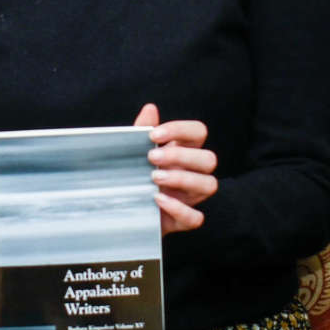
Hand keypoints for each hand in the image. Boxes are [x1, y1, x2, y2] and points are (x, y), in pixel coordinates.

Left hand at [133, 103, 216, 234]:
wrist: (120, 211)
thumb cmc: (132, 176)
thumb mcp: (132, 153)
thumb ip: (141, 131)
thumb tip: (150, 108)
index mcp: (183, 151)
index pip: (198, 132)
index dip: (181, 130)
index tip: (154, 136)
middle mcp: (192, 173)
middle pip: (209, 159)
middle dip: (181, 156)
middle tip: (151, 158)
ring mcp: (190, 198)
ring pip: (210, 185)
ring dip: (183, 179)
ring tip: (154, 178)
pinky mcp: (182, 220)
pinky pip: (196, 218)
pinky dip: (179, 209)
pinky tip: (157, 200)